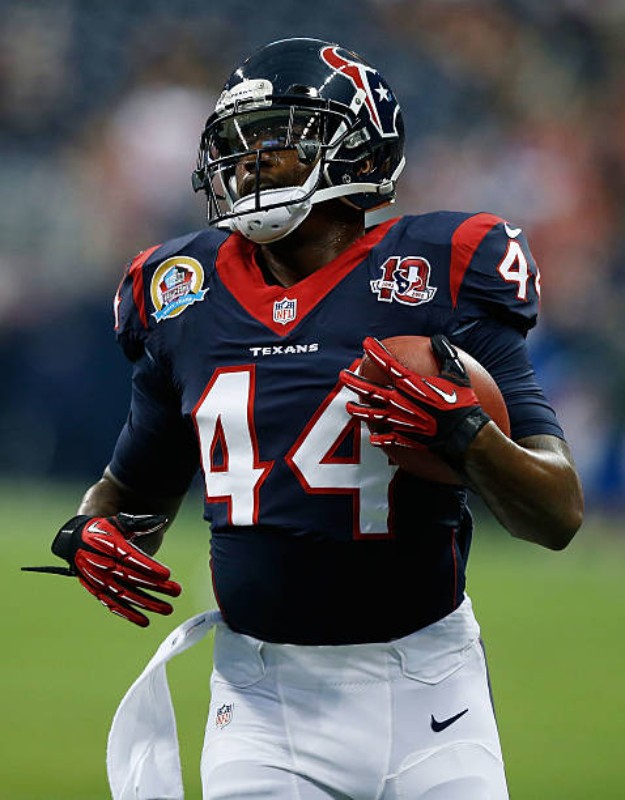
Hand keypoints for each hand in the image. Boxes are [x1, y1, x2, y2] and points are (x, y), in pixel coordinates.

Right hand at [22, 513, 180, 626]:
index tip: (167, 574)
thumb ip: (141, 522)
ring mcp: (100, 581)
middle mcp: (104, 565)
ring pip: (126, 595)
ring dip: (147, 604)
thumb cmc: (104, 530)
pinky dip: (128, 614)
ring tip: (167, 609)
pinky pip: (113, 605)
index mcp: (110, 546)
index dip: (149, 567)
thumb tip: (163, 520)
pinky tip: (145, 621)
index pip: (132, 559)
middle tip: (177, 591)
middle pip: (133, 579)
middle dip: (156, 587)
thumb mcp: (119, 522)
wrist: (76, 542)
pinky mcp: (97, 592)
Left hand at [340, 334, 490, 469]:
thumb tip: (438, 339)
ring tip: (349, 407)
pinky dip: (380, 438)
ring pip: (374, 415)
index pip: (388, 364)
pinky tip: (372, 438)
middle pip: (372, 390)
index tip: (366, 343)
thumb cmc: (463, 403)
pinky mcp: (407, 437)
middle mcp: (401, 402)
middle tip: (343, 376)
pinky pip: (389, 438)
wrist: (466, 434)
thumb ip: (446, 354)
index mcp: (412, 385)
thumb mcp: (457, 373)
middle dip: (355, 382)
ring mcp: (402, 421)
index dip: (376, 352)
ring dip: (360, 411)